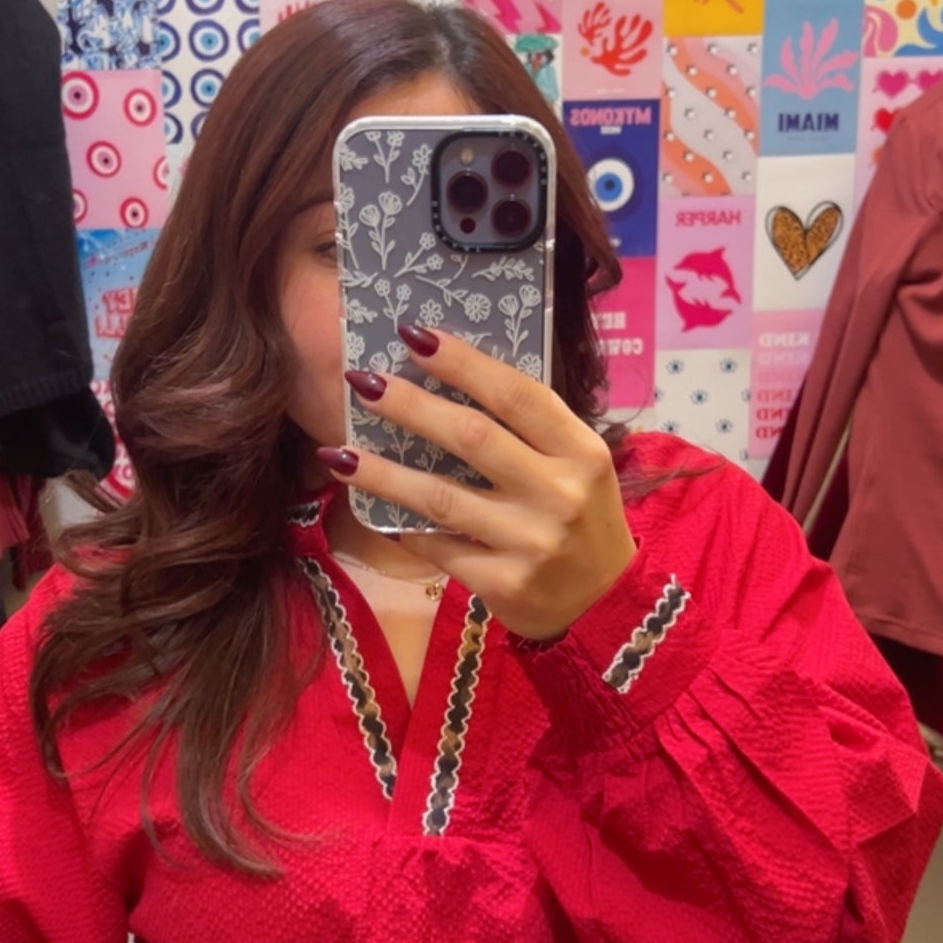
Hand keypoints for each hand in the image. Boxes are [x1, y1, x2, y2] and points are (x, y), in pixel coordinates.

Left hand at [321, 324, 636, 641]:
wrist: (605, 606)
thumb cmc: (583, 521)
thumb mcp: (578, 467)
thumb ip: (531, 430)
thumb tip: (448, 379)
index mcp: (581, 451)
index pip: (517, 395)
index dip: (463, 363)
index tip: (413, 335)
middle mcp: (559, 493)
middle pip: (471, 438)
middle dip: (410, 406)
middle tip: (362, 382)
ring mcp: (531, 542)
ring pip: (441, 497)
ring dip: (382, 472)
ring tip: (336, 453)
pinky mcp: (504, 583)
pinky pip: (439, 546)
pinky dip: (403, 527)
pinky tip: (373, 511)